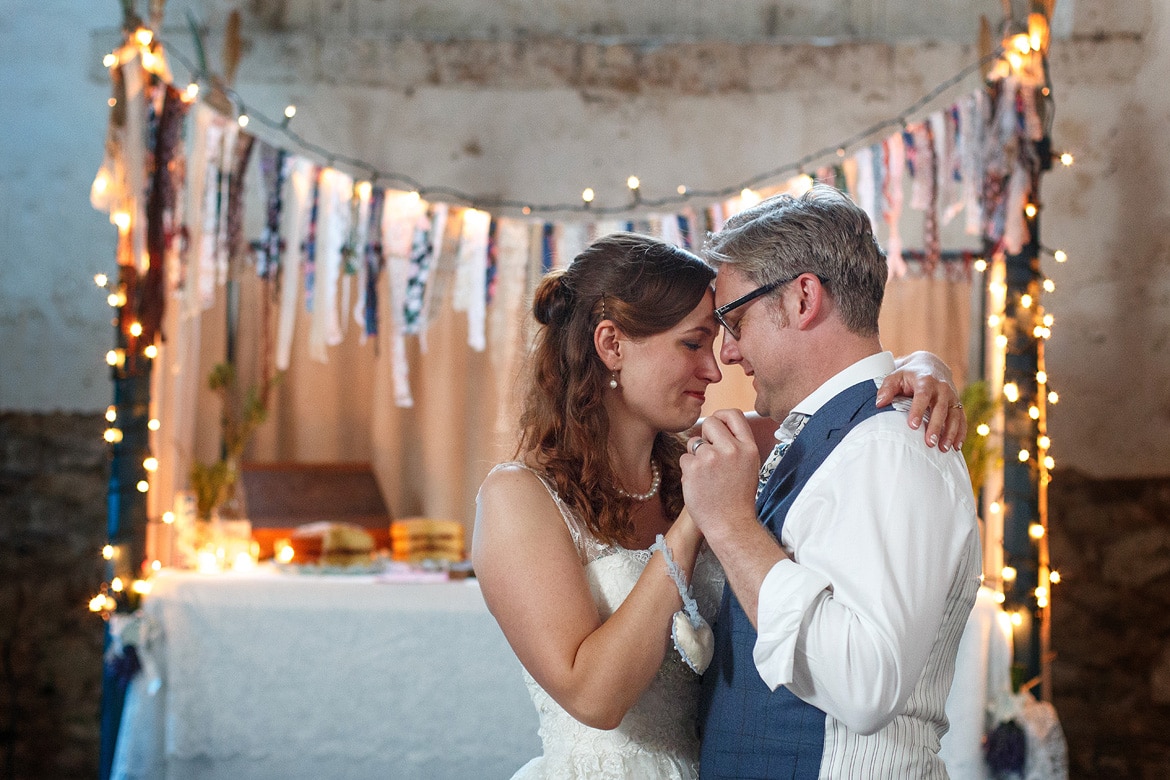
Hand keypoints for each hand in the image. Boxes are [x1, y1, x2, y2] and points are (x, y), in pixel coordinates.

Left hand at [679, 409, 759, 541]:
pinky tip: (699, 484)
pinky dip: (688, 470)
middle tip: (708, 454)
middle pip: (710, 423)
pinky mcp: (693, 468)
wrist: (730, 524)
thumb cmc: (738, 498)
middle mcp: (731, 449)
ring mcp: (711, 458)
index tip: (717, 424)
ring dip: (695, 456)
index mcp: (748, 448)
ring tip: (706, 476)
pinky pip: (684, 458)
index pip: (734, 414)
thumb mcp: (749, 466)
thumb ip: (737, 445)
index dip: (721, 416)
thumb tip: (719, 427)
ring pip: (693, 442)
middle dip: (705, 435)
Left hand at [879, 351, 966, 450]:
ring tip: (943, 449)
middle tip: (929, 442)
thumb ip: (887, 388)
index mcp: (925, 381)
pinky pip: (962, 419)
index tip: (913, 426)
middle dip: (936, 426)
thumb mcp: (896, 376)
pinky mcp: (957, 404)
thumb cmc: (909, 375)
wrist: (931, 366)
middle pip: (940, 408)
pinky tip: (956, 447)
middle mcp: (942, 388)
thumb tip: (879, 403)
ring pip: (954, 415)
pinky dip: (960, 433)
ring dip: (950, 433)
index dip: (918, 411)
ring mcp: (952, 396)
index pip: (922, 396)